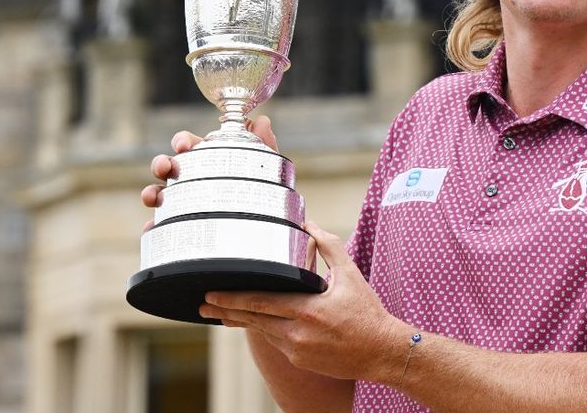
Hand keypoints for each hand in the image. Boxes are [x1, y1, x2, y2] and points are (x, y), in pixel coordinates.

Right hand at [140, 115, 278, 231]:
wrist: (264, 232)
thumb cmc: (260, 191)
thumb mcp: (264, 168)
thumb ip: (263, 144)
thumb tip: (262, 121)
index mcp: (206, 159)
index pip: (188, 144)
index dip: (182, 141)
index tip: (184, 146)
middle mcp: (189, 178)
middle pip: (167, 166)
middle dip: (161, 163)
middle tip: (165, 167)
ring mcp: (181, 202)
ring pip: (158, 193)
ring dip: (150, 192)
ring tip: (151, 197)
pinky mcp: (179, 226)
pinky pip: (162, 226)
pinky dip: (154, 226)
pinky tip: (154, 228)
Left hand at [198, 220, 406, 382]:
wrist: (382, 351)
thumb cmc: (368, 311)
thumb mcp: (351, 274)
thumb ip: (328, 247)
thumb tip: (308, 225)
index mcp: (308, 309)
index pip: (261, 301)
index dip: (233, 298)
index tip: (212, 293)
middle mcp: (298, 332)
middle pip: (253, 319)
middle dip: (226, 311)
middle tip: (203, 305)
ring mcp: (297, 350)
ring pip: (263, 331)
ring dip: (242, 321)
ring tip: (220, 314)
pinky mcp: (300, 361)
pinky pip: (277, 342)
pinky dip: (267, 330)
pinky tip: (257, 322)